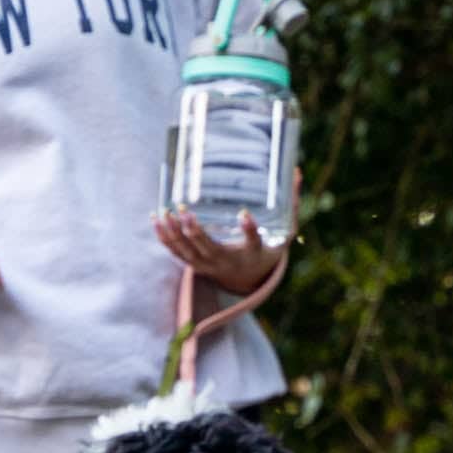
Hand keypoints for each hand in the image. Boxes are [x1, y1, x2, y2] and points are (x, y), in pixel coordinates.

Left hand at [153, 205, 285, 297]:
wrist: (251, 281)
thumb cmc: (267, 250)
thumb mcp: (285, 233)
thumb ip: (291, 205)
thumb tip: (296, 172)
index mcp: (253, 254)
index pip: (253, 243)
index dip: (249, 230)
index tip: (245, 214)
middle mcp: (229, 262)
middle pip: (210, 249)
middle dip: (196, 232)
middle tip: (186, 210)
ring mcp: (209, 265)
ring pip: (188, 252)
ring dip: (175, 234)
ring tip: (165, 213)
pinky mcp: (196, 265)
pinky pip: (177, 253)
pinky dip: (165, 238)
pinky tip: (156, 219)